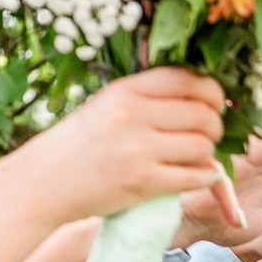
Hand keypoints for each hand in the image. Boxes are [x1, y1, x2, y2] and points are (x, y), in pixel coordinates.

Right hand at [21, 68, 230, 227]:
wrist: (45, 180)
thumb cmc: (81, 142)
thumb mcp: (108, 103)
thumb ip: (149, 97)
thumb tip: (205, 96)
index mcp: (127, 90)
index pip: (189, 79)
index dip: (213, 92)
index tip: (215, 104)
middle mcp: (133, 115)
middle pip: (203, 114)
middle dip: (215, 126)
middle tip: (208, 134)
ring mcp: (139, 150)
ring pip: (203, 147)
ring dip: (208, 153)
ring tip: (196, 156)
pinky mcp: (143, 183)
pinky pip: (195, 177)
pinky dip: (205, 177)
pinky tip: (198, 174)